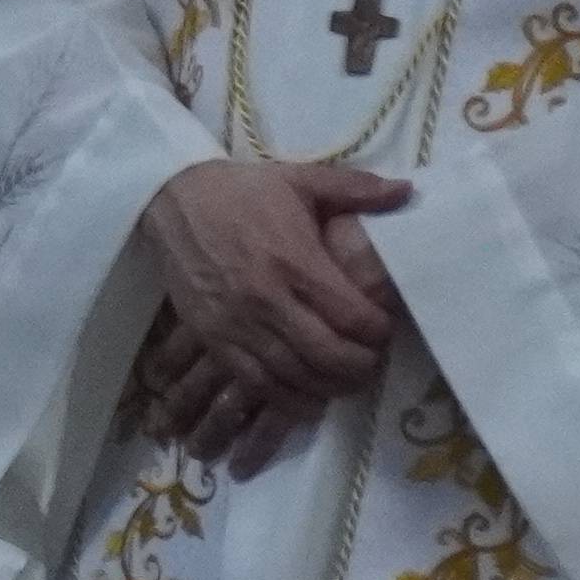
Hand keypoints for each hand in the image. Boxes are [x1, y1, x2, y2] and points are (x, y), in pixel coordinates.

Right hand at [130, 158, 415, 475]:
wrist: (171, 198)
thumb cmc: (241, 191)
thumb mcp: (300, 180)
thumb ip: (356, 188)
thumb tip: (408, 190)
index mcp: (295, 261)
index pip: (352, 316)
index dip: (379, 332)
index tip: (385, 328)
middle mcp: (267, 299)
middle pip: (329, 354)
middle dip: (361, 366)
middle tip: (372, 361)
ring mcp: (236, 323)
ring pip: (295, 375)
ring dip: (330, 386)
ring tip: (346, 380)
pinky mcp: (213, 337)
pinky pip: (256, 383)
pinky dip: (288, 399)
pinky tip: (308, 396)